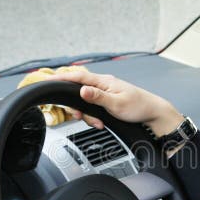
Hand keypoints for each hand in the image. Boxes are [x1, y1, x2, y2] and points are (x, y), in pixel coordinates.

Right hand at [51, 69, 183, 135]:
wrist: (152, 113)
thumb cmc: (138, 107)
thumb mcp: (116, 104)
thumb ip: (98, 97)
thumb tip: (82, 90)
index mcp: (103, 81)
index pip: (77, 76)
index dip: (61, 78)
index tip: (47, 81)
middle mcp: (102, 84)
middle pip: (78, 92)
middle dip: (77, 107)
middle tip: (80, 117)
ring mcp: (104, 92)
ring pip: (84, 102)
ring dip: (87, 114)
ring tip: (98, 122)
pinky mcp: (106, 100)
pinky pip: (92, 107)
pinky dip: (93, 116)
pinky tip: (101, 122)